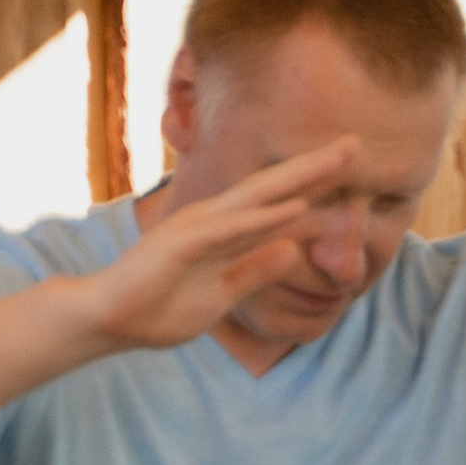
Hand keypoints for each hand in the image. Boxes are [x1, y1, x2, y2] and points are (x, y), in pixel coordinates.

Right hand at [85, 145, 363, 351]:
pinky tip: (295, 207)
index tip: (350, 168)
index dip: (313, 186)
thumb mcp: (222, 295)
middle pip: (274, 188)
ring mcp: (199, 228)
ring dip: (297, 178)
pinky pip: (231, 229)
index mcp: (225, 232)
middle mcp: (215, 220)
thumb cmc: (160, 308)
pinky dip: (264, 218)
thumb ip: (254, 271)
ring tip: (337, 160)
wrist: (110, 320)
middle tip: (355, 144)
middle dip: (314, 166)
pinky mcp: (183, 244)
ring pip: (258, 198)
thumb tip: (291, 250)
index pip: (278, 204)